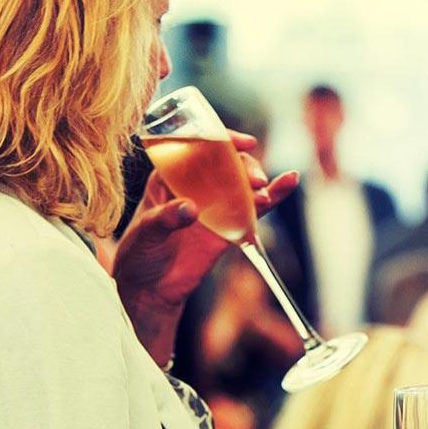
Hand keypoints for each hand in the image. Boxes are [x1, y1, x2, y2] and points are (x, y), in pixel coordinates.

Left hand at [113, 130, 298, 366]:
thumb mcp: (145, 232)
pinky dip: (274, 195)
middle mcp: (195, 186)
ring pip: (242, 182)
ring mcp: (215, 205)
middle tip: (252, 179)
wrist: (149, 290)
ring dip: (258, 180)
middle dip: (243, 164)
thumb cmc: (138, 254)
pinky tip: (289, 181)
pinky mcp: (230, 227)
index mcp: (168, 177)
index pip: (196, 146)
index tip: (239, 142)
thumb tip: (191, 208)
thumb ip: (166, 218)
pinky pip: (254, 207)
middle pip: (226, 162)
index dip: (219, 138)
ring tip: (263, 191)